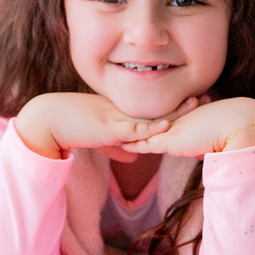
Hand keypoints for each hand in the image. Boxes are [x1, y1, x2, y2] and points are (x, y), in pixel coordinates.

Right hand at [15, 93, 200, 159]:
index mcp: (122, 112)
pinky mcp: (108, 127)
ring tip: (195, 104)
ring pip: (150, 114)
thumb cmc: (72, 127)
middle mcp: (123, 111)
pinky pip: (133, 127)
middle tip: (205, 97)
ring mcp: (117, 117)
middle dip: (181, 104)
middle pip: (158, 107)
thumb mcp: (100, 139)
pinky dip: (151, 127)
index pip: (153, 109)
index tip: (193, 102)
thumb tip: (135, 157)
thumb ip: (118, 147)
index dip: (173, 107)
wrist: (49, 120)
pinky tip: (166, 124)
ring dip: (173, 111)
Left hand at [120, 97, 254, 158]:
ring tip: (112, 132)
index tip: (138, 118)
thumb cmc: (232, 131)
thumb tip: (201, 152)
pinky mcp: (170, 141)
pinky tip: (121, 144)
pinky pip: (146, 143)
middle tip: (117, 119)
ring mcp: (172, 130)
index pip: (164, 119)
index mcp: (187, 118)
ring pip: (144, 131)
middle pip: (149, 121)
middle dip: (133, 121)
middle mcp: (177, 121)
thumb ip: (204, 145)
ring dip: (129, 133)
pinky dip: (133, 144)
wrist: (238, 125)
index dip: (151, 120)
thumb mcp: (214, 139)